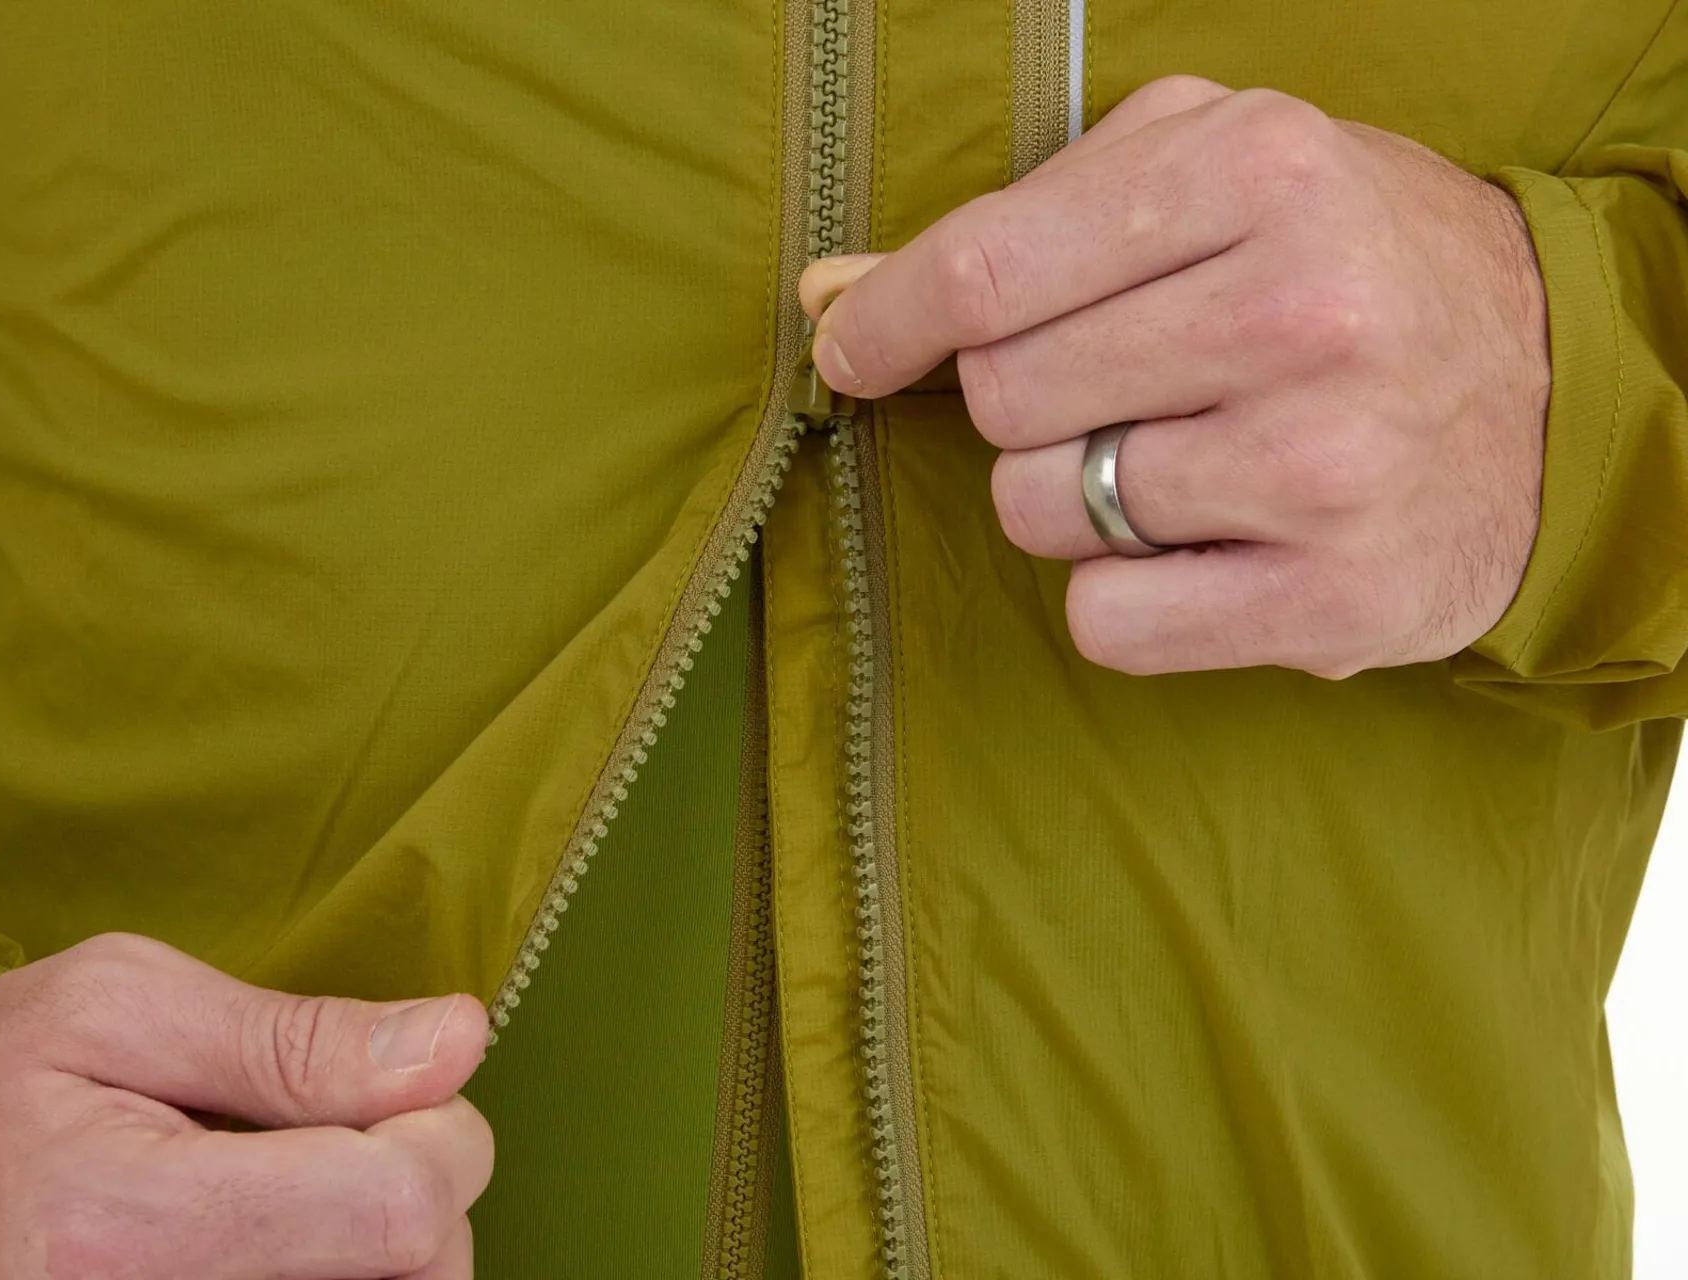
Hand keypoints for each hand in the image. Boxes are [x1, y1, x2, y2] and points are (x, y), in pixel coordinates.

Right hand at [0, 934, 492, 1279]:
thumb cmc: (0, 1080)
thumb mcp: (124, 1003)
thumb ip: (300, 1038)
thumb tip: (457, 1042)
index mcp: (128, 1230)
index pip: (400, 1210)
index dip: (440, 1132)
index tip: (402, 1084)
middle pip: (421, 1274)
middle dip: (419, 1183)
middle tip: (333, 1129)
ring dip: (389, 1236)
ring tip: (299, 1181)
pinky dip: (353, 1265)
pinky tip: (297, 1232)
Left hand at [802, 76, 1550, 678]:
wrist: (1554, 387)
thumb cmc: (1346, 261)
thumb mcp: (1216, 166)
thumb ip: (1030, 215)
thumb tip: (836, 297)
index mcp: (1260, 172)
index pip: (987, 273)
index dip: (888, 321)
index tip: (851, 346)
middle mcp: (1301, 313)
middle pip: (1003, 398)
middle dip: (1022, 402)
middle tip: (1110, 386)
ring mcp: (1324, 466)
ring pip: (1039, 511)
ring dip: (1068, 495)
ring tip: (1175, 459)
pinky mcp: (1336, 598)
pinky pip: (1105, 622)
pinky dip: (1118, 592)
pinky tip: (1199, 545)